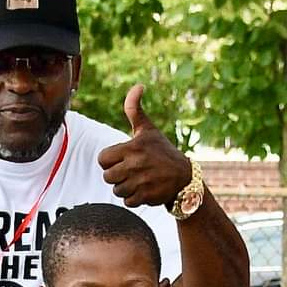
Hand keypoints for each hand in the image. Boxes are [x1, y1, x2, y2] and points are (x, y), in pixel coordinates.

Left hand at [98, 85, 192, 209]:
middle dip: (116, 176)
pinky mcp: (146, 196)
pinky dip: (134, 199)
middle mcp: (135, 164)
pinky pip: (127, 201)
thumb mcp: (148, 130)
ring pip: (116, 190)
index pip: (102, 159)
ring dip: (125, 188)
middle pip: (107, 177)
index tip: (121, 159)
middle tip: (130, 172)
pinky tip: (144, 190)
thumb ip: (134, 110)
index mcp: (132, 147)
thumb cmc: (162, 151)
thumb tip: (138, 85)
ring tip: (138, 180)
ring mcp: (141, 181)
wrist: (184, 177)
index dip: (109, 161)